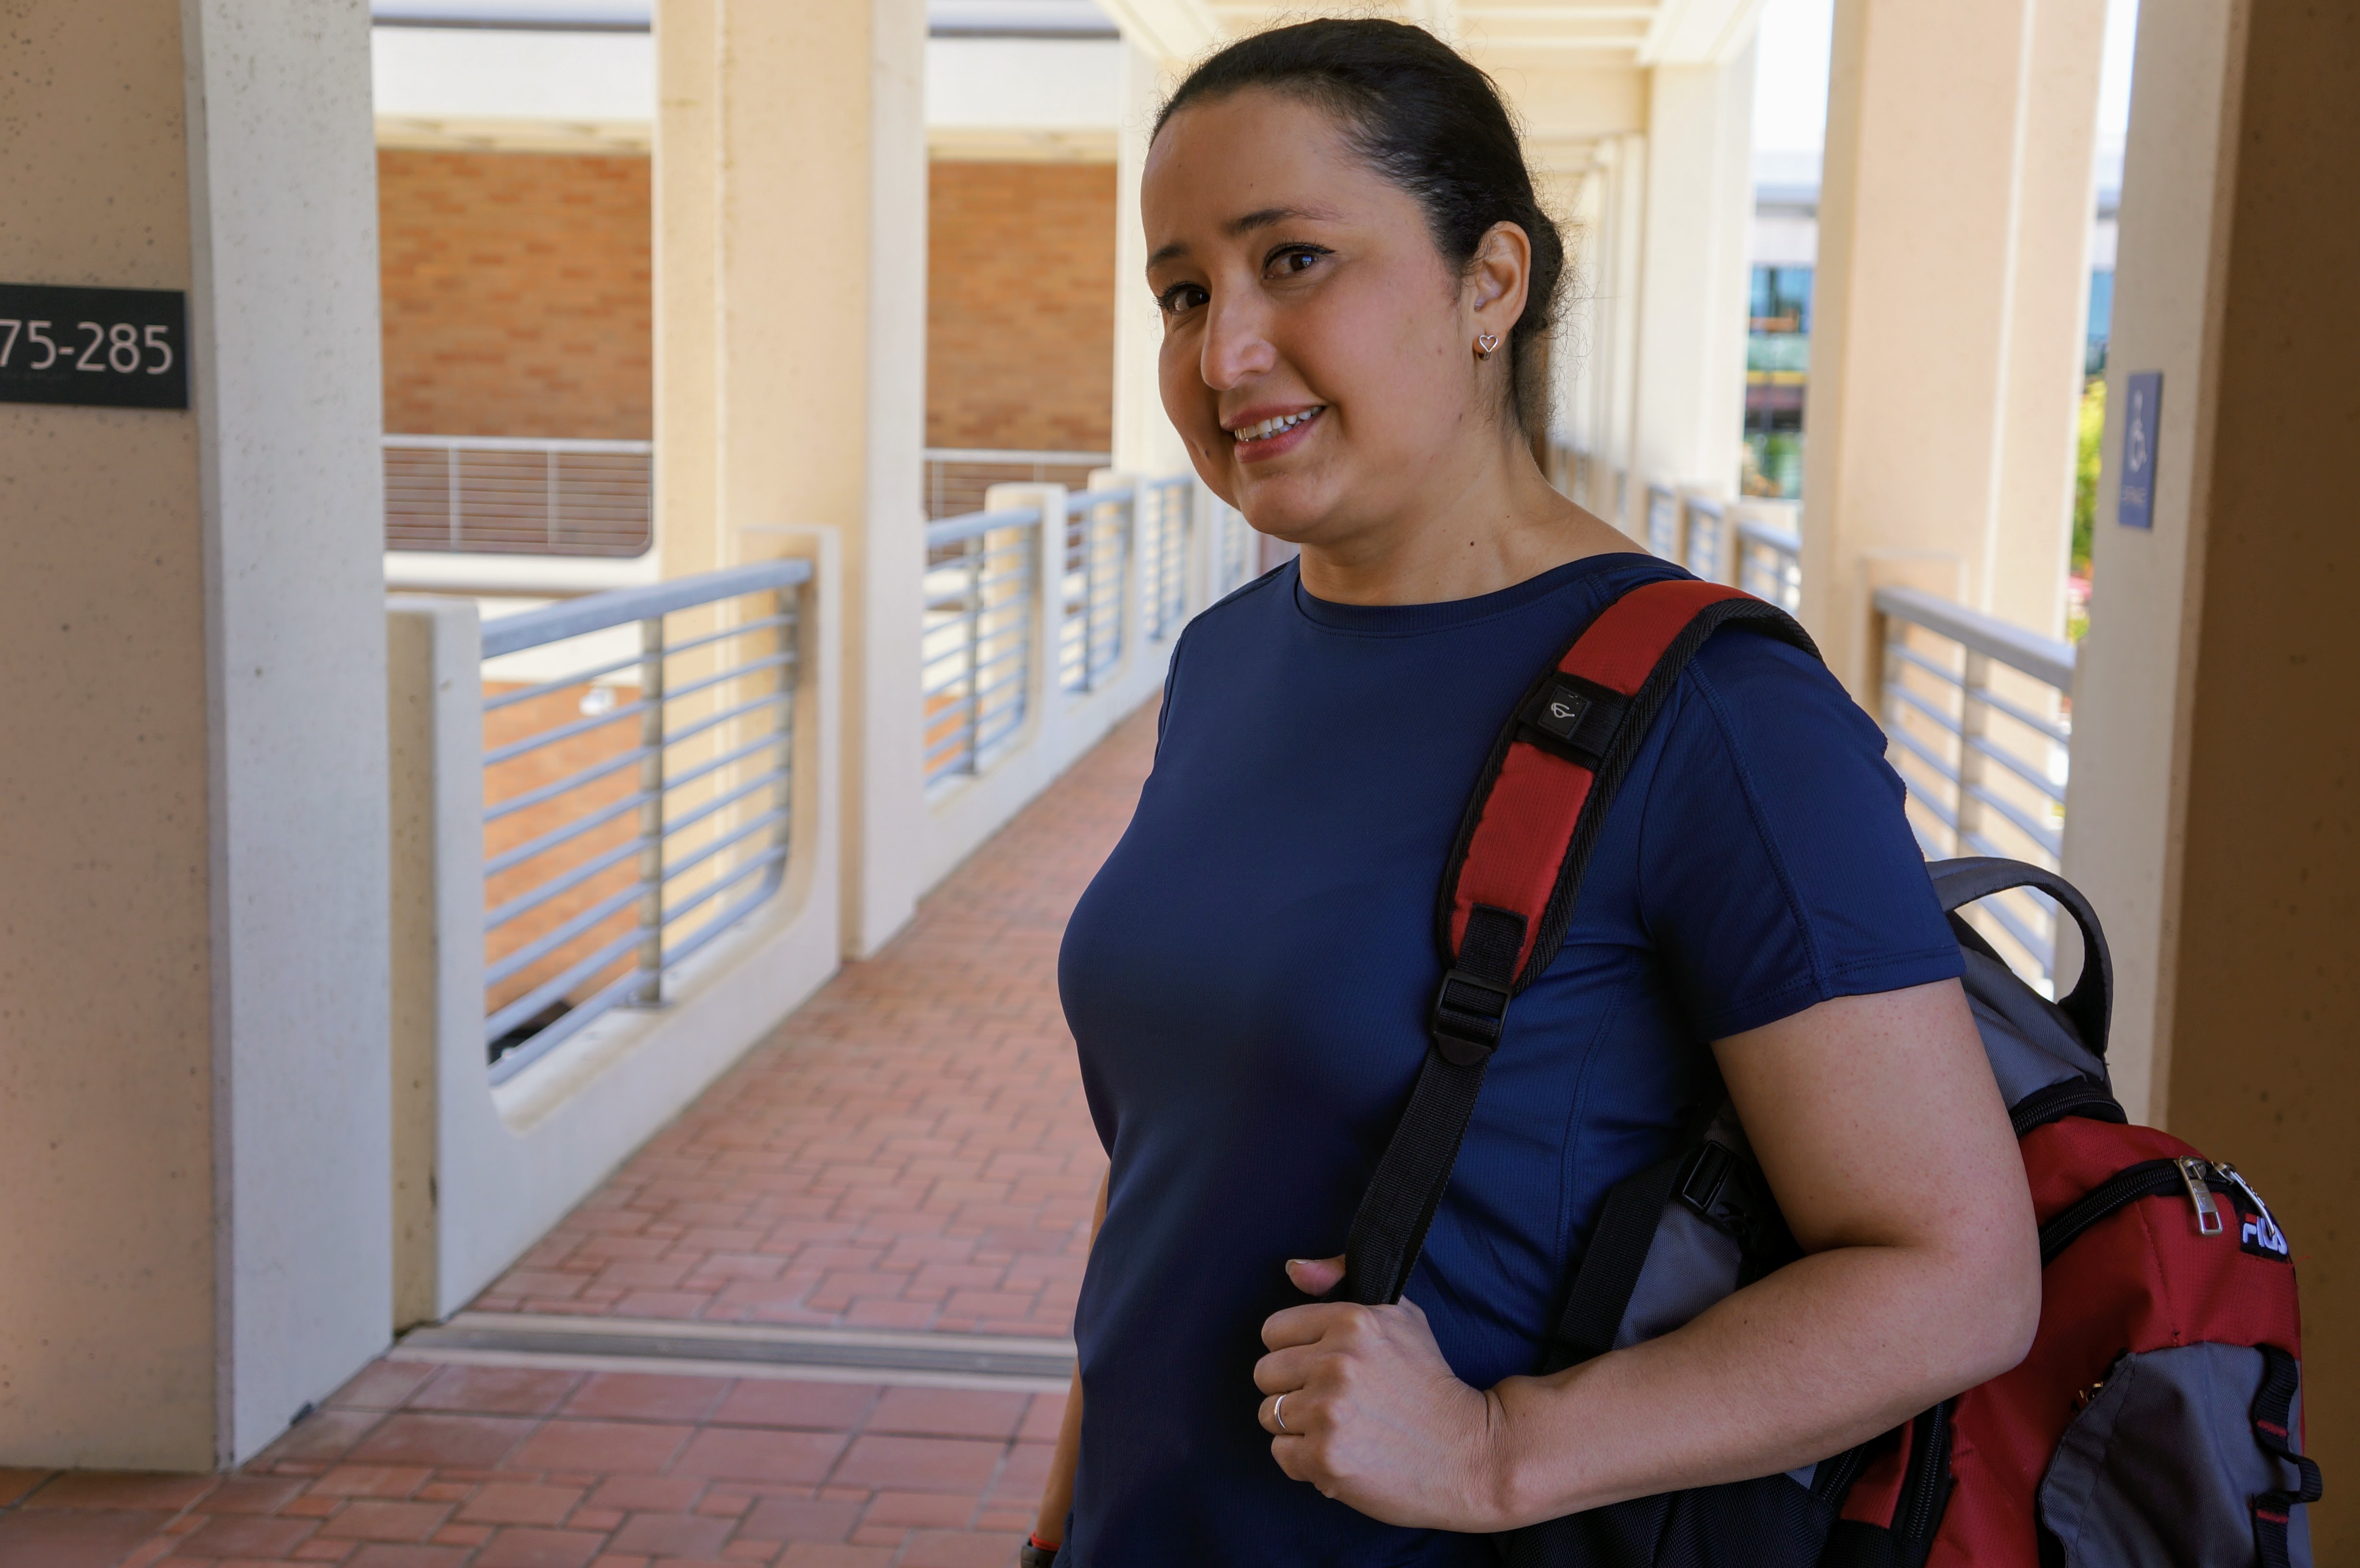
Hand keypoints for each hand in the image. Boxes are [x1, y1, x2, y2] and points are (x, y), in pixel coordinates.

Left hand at [1253, 1255, 1509, 1529]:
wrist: (1469, 1453)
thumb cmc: (1429, 1384)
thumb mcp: (1400, 1316)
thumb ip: (1341, 1281)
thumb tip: (1294, 1268)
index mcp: (1351, 1322)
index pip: (1274, 1331)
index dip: (1294, 1351)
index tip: (1320, 1367)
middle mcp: (1336, 1363)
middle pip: (1265, 1374)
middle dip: (1292, 1389)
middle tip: (1332, 1402)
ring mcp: (1328, 1412)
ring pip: (1269, 1415)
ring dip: (1298, 1427)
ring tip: (1341, 1429)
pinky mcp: (1325, 1458)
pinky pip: (1281, 1454)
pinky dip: (1305, 1460)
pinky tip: (1342, 1454)